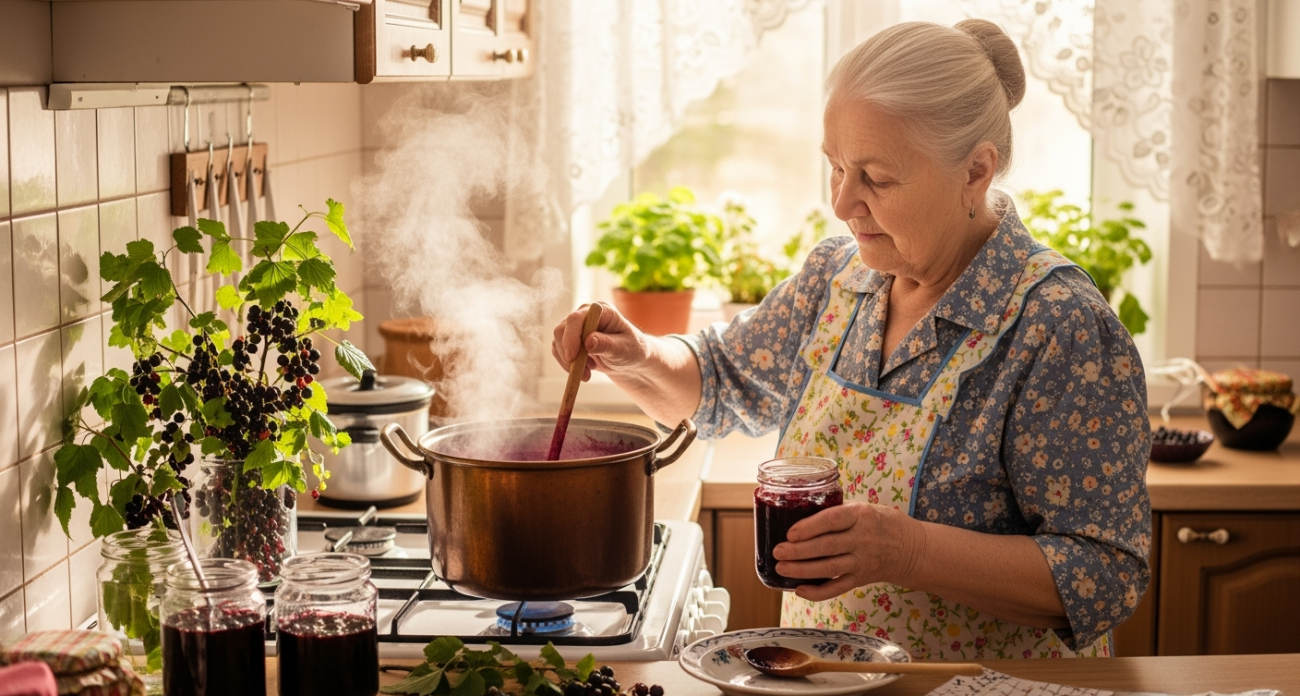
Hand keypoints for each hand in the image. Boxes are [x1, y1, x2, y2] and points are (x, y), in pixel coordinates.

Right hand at [551, 302, 647, 380]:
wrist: (629, 360)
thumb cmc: (631, 351)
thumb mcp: (623, 350)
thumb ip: (607, 345)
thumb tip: (588, 341)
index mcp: (601, 310)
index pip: (577, 318)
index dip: (571, 337)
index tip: (572, 358)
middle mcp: (585, 314)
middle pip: (562, 329)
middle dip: (568, 353)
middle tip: (582, 372)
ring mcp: (576, 326)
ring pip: (557, 341)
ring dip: (569, 362)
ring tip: (587, 373)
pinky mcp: (570, 339)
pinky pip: (558, 351)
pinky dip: (568, 364)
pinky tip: (585, 370)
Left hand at [772, 501, 922, 601]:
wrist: (911, 549)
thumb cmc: (881, 523)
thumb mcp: (865, 508)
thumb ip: (838, 512)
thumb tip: (799, 513)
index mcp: (862, 516)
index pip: (834, 520)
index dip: (810, 527)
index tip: (791, 532)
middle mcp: (863, 539)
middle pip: (828, 546)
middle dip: (800, 550)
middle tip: (778, 551)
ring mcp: (863, 561)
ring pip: (830, 568)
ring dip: (803, 570)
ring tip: (781, 568)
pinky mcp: (861, 579)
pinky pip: (838, 588)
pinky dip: (818, 592)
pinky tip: (800, 590)